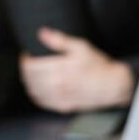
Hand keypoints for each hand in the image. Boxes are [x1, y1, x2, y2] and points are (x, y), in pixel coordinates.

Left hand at [20, 27, 134, 113]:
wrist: (113, 85)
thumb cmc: (99, 65)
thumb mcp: (81, 47)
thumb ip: (59, 40)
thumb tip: (42, 33)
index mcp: (59, 69)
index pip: (31, 66)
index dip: (25, 60)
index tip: (27, 55)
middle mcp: (57, 85)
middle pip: (29, 79)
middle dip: (25, 71)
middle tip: (28, 64)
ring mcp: (60, 97)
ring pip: (33, 92)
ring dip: (28, 83)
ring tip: (31, 76)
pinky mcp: (64, 106)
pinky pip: (42, 103)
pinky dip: (36, 95)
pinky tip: (38, 90)